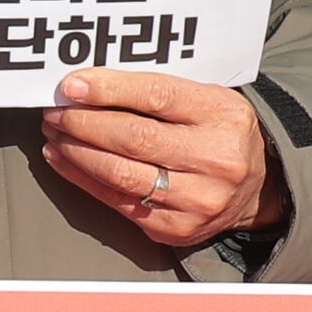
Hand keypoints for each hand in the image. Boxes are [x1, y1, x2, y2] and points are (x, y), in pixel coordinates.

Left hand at [43, 68, 282, 253]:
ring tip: (54, 132)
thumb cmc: (217, 132)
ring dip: (75, 150)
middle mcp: (216, 160)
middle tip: (54, 110)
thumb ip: (154, 90)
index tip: (71, 86)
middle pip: (133, 138)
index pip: (157, 96)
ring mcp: (198, 199)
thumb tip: (87, 83)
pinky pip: (117, 201)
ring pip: (120, 173)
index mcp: (223, 116)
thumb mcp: (204, 98)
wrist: (257, 186)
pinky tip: (62, 158)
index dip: (108, 90)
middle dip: (82, 122)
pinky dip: (81, 177)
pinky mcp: (177, 227)